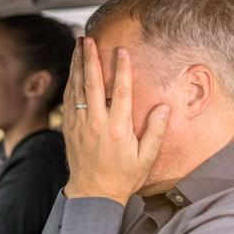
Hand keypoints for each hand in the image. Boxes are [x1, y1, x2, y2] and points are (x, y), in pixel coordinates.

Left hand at [62, 37, 169, 205]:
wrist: (92, 194)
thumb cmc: (123, 177)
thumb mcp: (146, 159)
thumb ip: (155, 132)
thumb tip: (165, 107)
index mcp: (117, 129)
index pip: (120, 91)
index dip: (121, 68)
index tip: (121, 50)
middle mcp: (96, 123)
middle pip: (92, 83)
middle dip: (91, 58)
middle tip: (88, 39)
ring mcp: (80, 125)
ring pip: (77, 88)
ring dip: (77, 65)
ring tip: (78, 46)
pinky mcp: (69, 129)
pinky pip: (68, 100)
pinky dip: (70, 82)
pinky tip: (72, 70)